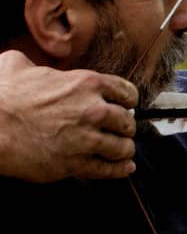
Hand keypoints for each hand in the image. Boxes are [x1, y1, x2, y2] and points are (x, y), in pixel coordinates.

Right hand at [0, 50, 139, 182]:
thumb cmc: (1, 96)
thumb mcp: (16, 64)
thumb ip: (33, 64)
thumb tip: (30, 67)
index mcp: (85, 84)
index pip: (126, 92)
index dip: (127, 100)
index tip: (126, 106)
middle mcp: (92, 111)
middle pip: (127, 122)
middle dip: (125, 126)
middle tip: (120, 129)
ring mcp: (85, 139)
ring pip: (122, 147)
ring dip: (124, 149)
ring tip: (122, 150)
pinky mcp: (74, 164)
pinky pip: (107, 169)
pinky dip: (119, 170)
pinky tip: (124, 168)